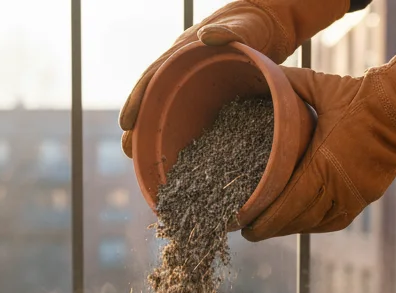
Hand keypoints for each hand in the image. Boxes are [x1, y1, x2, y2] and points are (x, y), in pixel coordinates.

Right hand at [119, 0, 349, 157]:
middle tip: (128, 152)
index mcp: (183, 54)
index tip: (126, 121)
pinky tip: (185, 163)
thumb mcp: (244, 26)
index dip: (137, 99)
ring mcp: (197, 88)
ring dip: (160, 137)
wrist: (269, 26)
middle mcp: (184, 72)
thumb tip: (206, 36)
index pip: (153, 77)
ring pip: (173, 114)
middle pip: (156, 101)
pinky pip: (196, 120)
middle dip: (141, 126)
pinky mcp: (213, 100)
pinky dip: (187, 139)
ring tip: (148, 164)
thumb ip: (228, 31)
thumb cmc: (253, 23)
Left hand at [243, 25, 395, 241]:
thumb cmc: (360, 97)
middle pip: (295, 220)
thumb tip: (262, 72)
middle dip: (269, 228)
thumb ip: (289, 83)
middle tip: (249, 231)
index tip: (243, 223)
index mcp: (322, 163)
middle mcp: (336, 187)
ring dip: (289, 229)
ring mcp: (352, 197)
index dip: (263, 219)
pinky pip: (332, 222)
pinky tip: (298, 224)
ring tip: (269, 228)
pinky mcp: (363, 200)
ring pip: (313, 224)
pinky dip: (313, 225)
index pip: (285, 204)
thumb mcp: (320, 86)